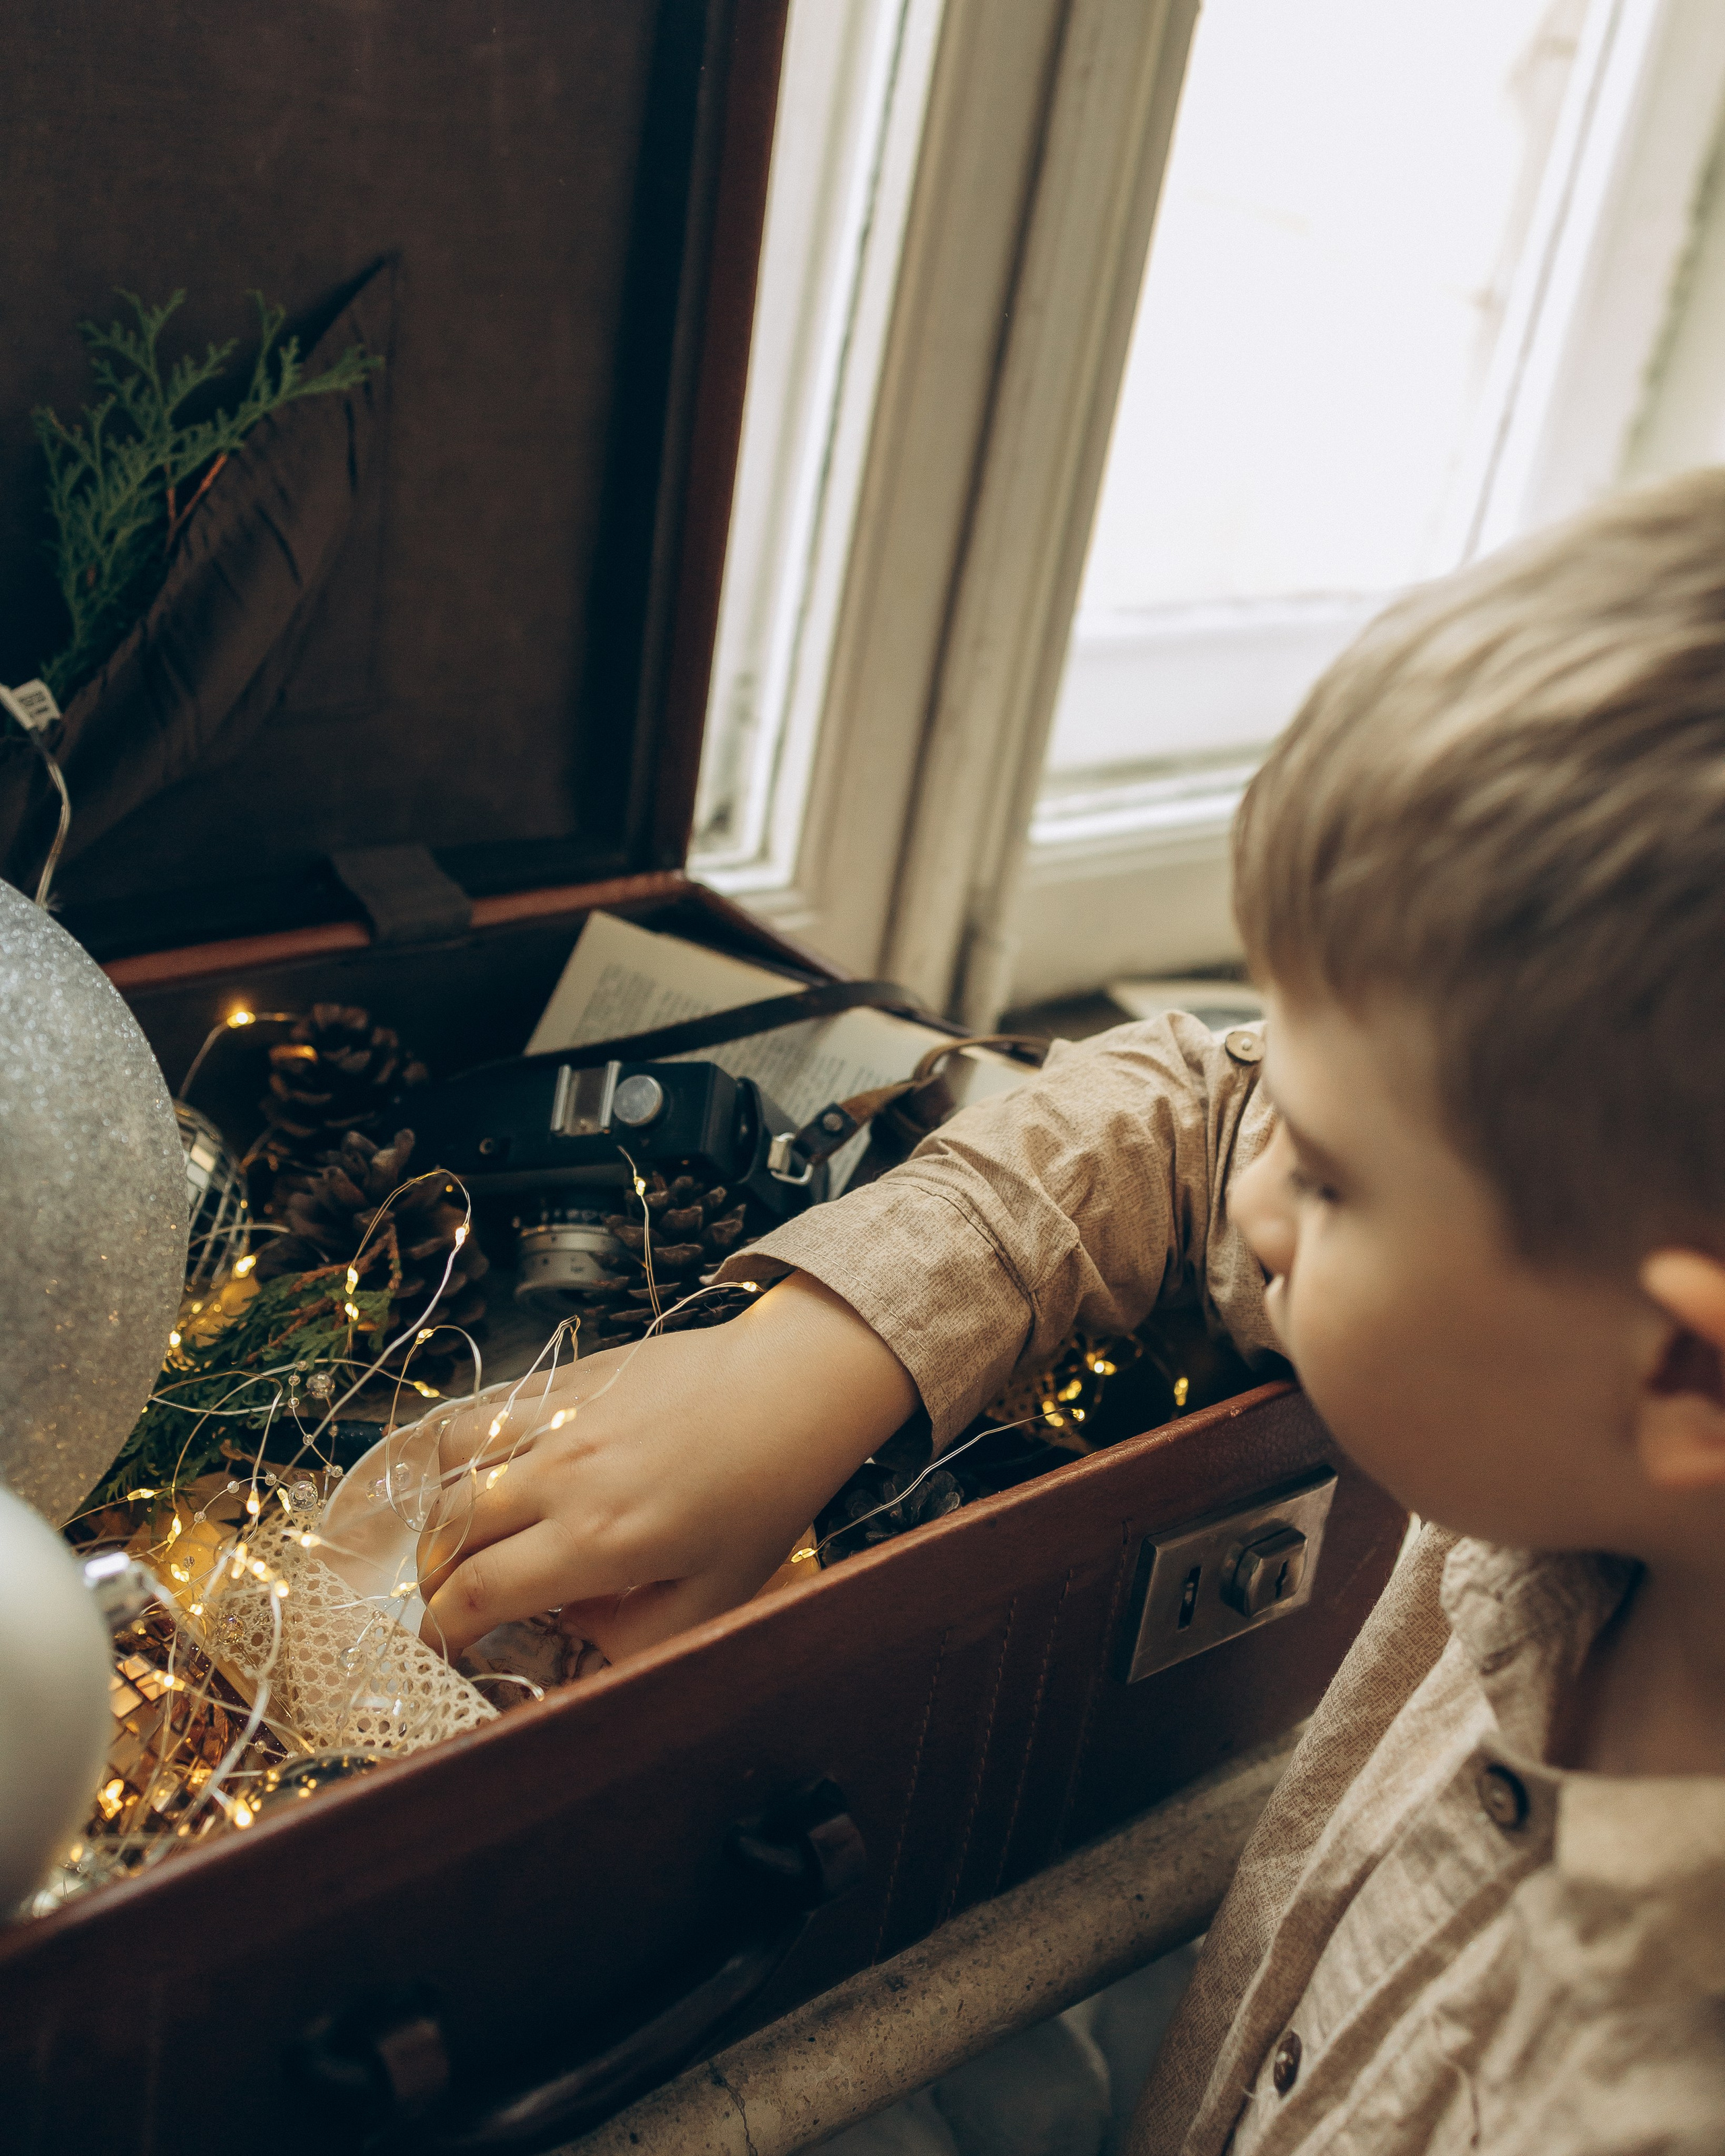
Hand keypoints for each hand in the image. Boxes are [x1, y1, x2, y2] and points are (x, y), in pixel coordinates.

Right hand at [414, 1273, 917, 1663]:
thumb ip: (634, 1639)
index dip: (441, 1631)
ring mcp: (560, 1417)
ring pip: (453, 1458)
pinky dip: (470, 1445)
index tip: (438, 1649)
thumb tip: (570, 1637)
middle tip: (452, 1596)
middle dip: (433, 1575)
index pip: (477, 1593)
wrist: (791, 1388)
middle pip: (448, 1529)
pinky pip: (488, 1407)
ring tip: (466, 1530)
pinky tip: (494, 1468)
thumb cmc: (763, 1498)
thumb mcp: (715, 1599)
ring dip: (443, 1504)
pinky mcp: (569, 1376)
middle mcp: (561, 1477)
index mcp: (594, 1541)